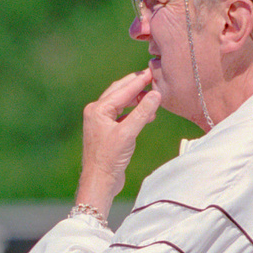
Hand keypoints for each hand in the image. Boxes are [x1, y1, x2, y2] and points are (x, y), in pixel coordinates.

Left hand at [75, 68, 160, 216]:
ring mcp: (101, 122)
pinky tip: (148, 114)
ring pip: (121, 104)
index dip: (139, 80)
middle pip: (119, 92)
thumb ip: (142, 112)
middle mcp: (97, 112)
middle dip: (137, 85)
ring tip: (153, 97)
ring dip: (137, 100)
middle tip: (153, 77)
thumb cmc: (110, 158)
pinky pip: (122, 115)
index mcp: (98, 109)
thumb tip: (155, 94)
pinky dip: (135, 113)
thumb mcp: (128, 133)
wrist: (99, 180)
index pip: (122, 90)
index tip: (153, 71)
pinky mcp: (107, 132)